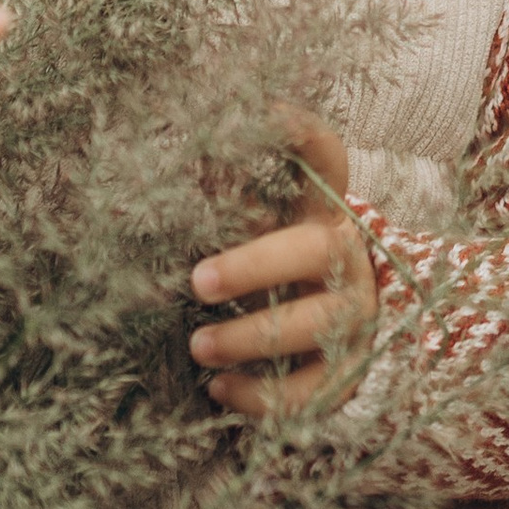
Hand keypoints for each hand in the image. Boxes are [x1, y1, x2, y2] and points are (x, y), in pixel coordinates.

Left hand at [189, 117, 379, 421]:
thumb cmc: (274, 270)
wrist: (334, 338)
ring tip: (196, 347)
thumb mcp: (258, 227)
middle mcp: (347, 256)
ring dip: (249, 337)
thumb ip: (222, 200)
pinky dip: (261, 396)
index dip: (301, 132)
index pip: (326, 157)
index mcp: (322, 209)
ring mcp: (354, 315)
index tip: (264, 112)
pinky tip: (218, 389)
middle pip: (314, 250)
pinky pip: (310, 391)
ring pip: (314, 324)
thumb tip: (153, 164)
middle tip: (197, 281)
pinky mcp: (346, 371)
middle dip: (254, 266)